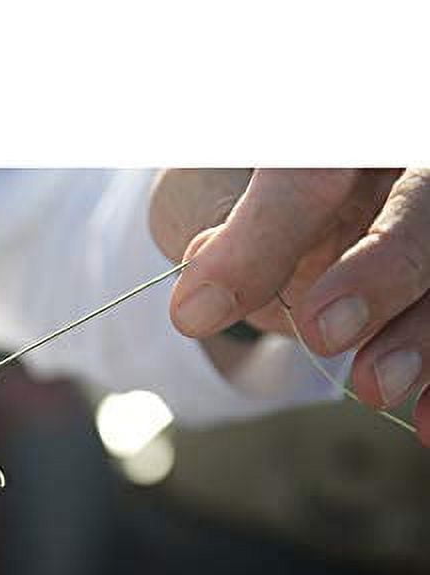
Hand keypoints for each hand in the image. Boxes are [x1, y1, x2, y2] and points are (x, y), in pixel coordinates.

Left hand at [151, 168, 429, 441]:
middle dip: (381, 268)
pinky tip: (426, 423)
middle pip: (422, 194)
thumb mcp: (201, 197)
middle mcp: (399, 151)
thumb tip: (202, 294)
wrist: (271, 212)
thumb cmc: (232, 190)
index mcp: (330, 120)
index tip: (199, 309)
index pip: (306, 162)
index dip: (265, 232)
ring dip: (423, 332)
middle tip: (322, 332)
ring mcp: (426, 206)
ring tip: (374, 387)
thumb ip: (211, 229)